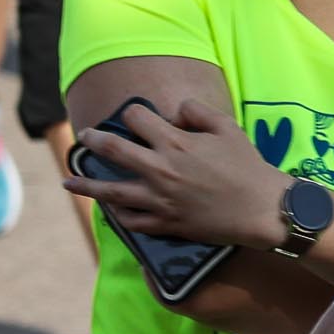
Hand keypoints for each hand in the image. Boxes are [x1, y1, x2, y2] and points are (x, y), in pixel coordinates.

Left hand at [58, 96, 289, 246]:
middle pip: (112, 150)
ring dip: (86, 185)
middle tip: (85, 138)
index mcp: (174, 143)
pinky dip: (117, 215)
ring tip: (69, 182)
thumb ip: (197, 112)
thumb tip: (175, 111)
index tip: (136, 116)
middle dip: (94, 141)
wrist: (263, 210)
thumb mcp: (228, 128)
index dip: (135, 113)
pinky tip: (109, 210)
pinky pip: (131, 220)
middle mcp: (160, 169)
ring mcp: (159, 199)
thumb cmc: (249, 167)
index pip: (137, 118)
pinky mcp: (166, 223)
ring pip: (110, 191)